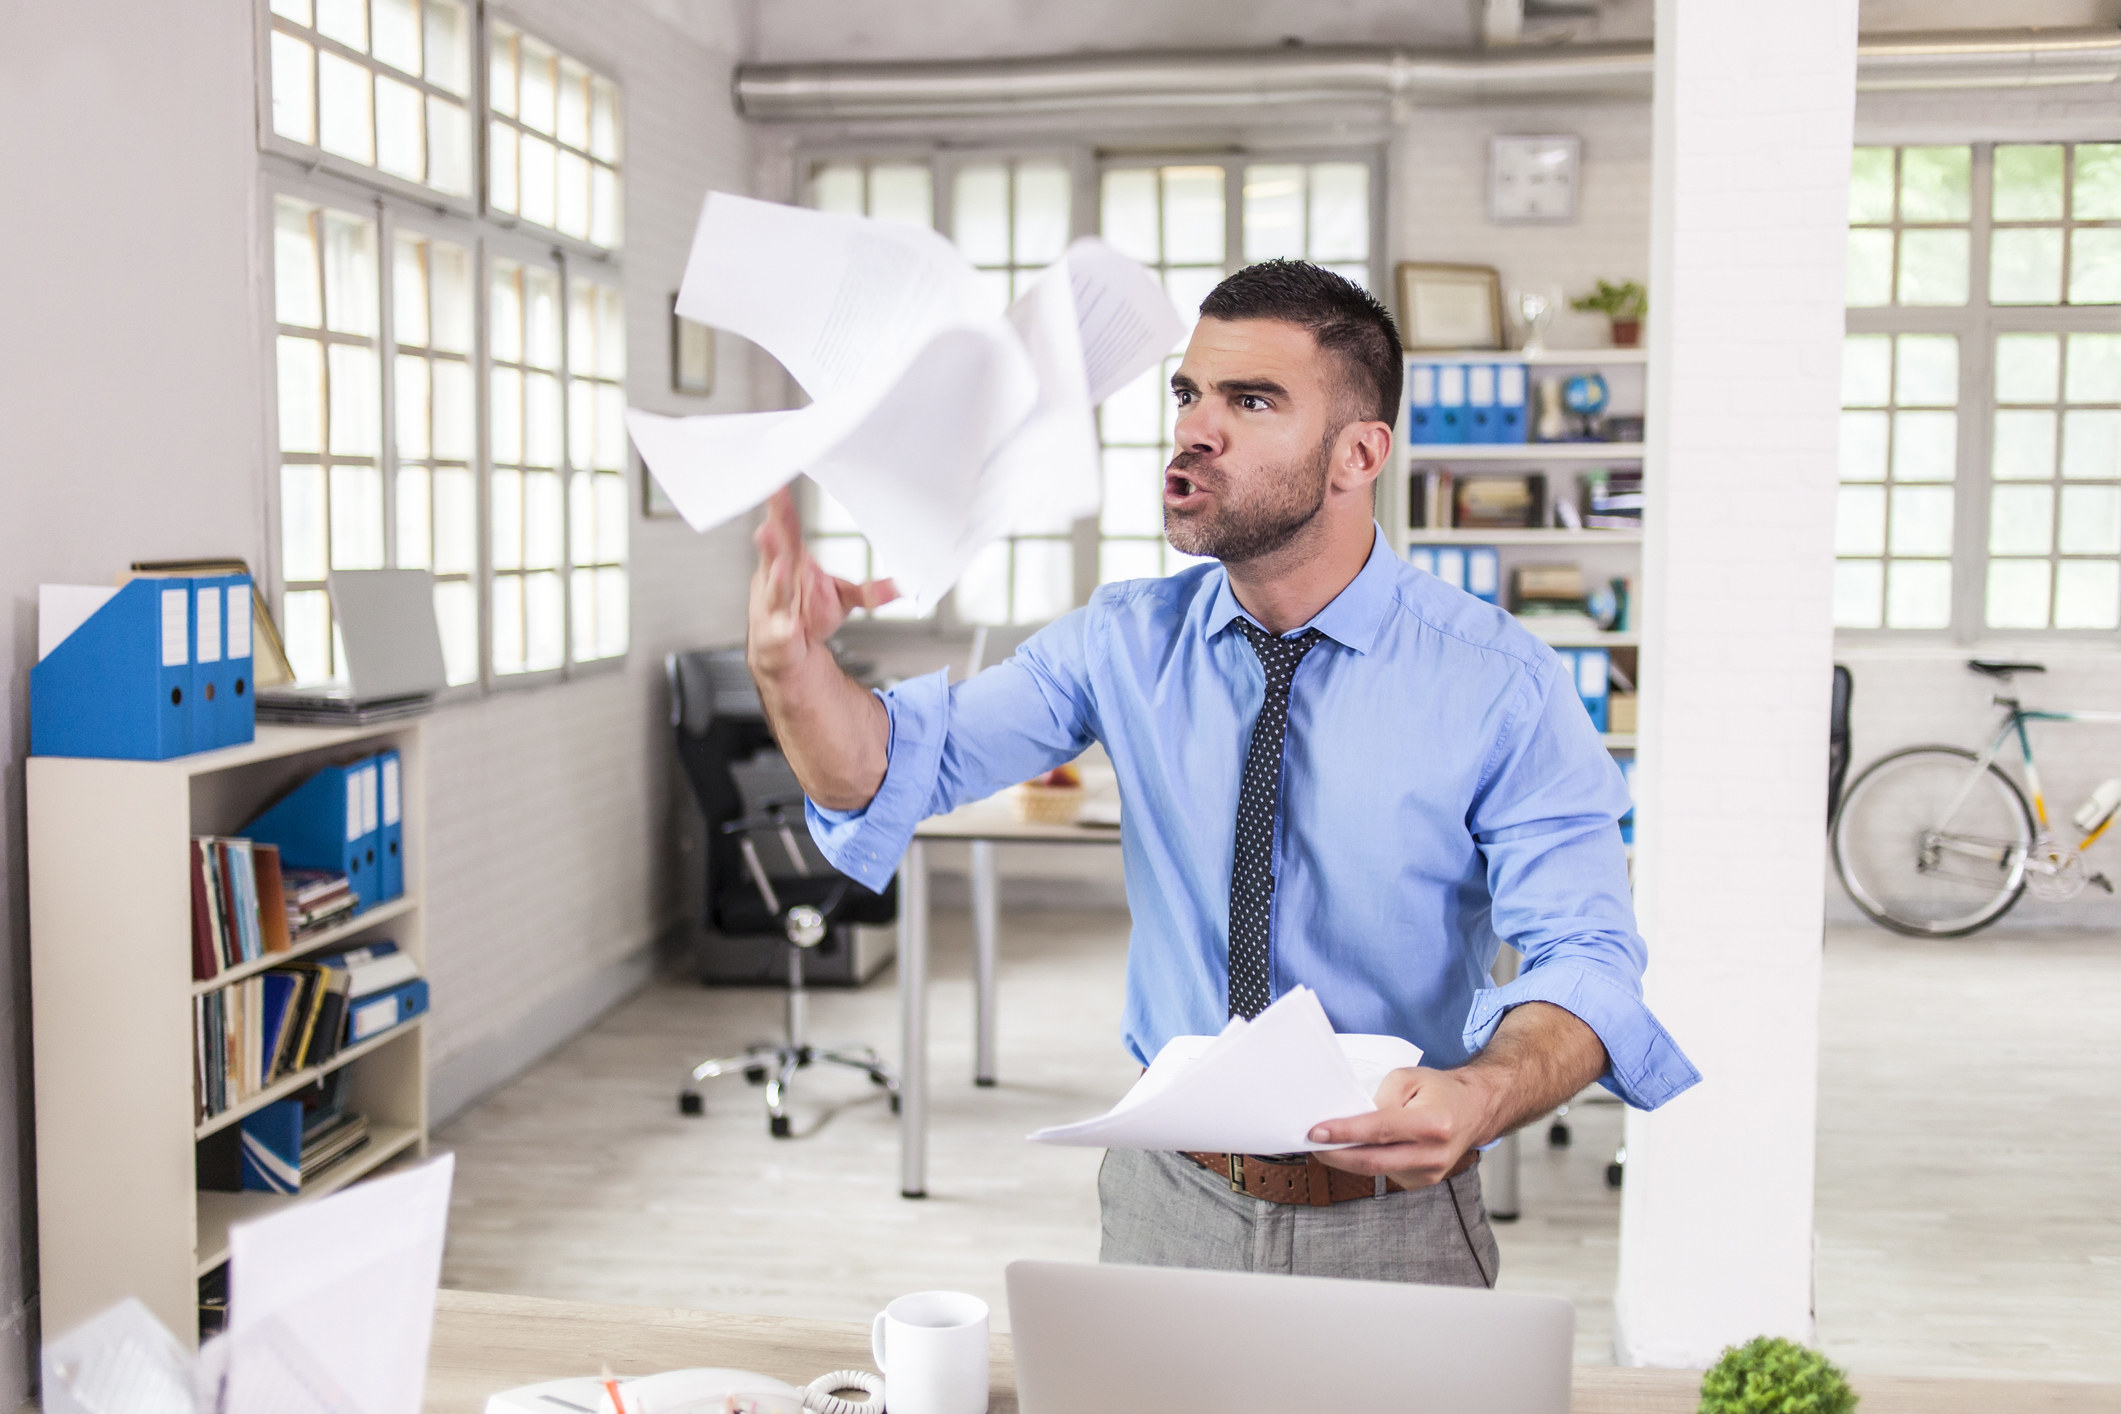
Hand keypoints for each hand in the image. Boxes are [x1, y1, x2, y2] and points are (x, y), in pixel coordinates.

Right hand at [747, 488, 897, 683]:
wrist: (784, 651)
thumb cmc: (805, 614)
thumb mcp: (844, 598)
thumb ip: (871, 591)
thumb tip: (902, 585)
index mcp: (793, 561)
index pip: (786, 529)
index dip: (780, 507)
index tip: (776, 484)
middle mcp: (778, 580)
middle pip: (775, 556)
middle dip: (772, 541)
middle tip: (770, 524)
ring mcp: (774, 608)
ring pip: (775, 591)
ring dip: (778, 579)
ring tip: (783, 566)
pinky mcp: (776, 635)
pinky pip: (783, 630)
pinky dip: (787, 628)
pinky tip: (792, 626)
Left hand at [1307, 1066, 1503, 1189]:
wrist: (1474, 1110)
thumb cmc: (1439, 1090)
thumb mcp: (1408, 1078)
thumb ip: (1379, 1098)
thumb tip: (1350, 1119)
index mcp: (1432, 1124)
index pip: (1378, 1131)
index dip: (1344, 1132)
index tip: (1316, 1132)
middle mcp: (1433, 1154)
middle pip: (1371, 1161)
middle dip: (1335, 1153)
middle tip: (1310, 1142)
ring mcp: (1429, 1173)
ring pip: (1375, 1170)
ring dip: (1348, 1158)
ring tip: (1331, 1141)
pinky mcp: (1422, 1182)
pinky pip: (1385, 1173)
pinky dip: (1367, 1161)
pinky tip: (1360, 1148)